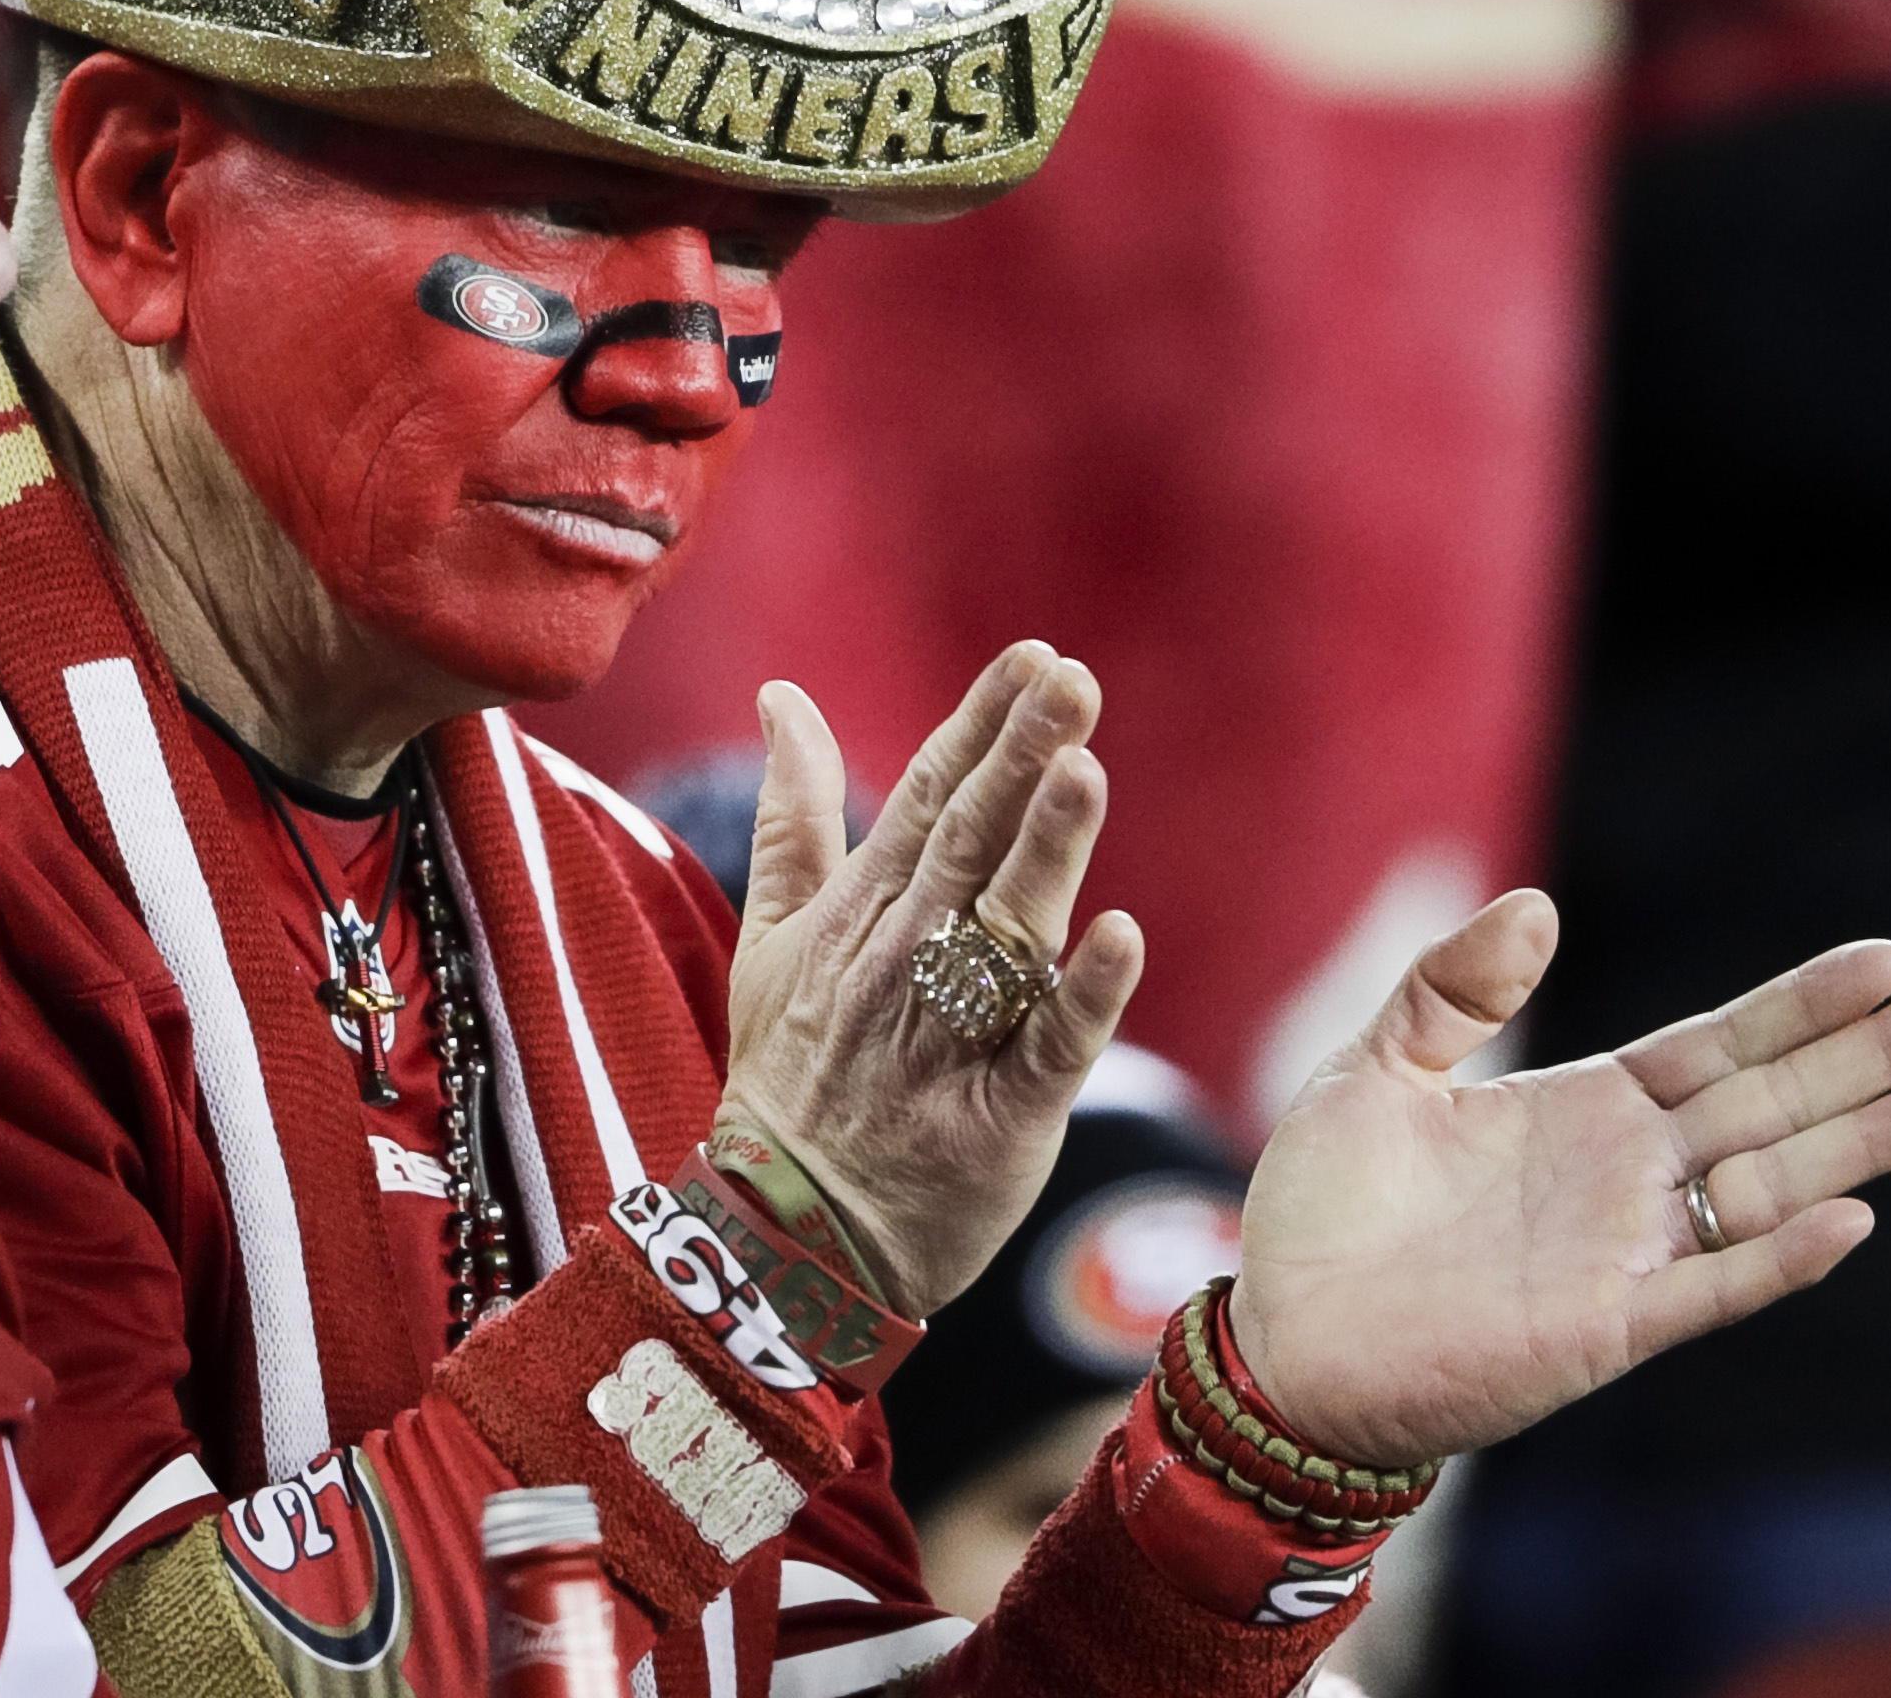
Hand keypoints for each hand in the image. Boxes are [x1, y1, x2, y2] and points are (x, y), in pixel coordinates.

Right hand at [721, 643, 1146, 1312]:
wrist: (795, 1235)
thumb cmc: (791, 1077)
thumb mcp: (769, 938)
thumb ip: (793, 814)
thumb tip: (782, 697)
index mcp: (863, 911)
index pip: (931, 796)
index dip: (983, 726)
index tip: (1034, 656)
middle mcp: (908, 958)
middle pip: (972, 842)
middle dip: (1020, 755)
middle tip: (1070, 679)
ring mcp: (954, 1035)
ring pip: (1008, 927)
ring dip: (1048, 849)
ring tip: (1083, 769)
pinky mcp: (1003, 1114)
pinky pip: (1050, 1047)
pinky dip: (1085, 994)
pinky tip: (1120, 936)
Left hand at [1231, 893, 1890, 1466]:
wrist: (1281, 1338)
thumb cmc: (1324, 1212)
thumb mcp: (1375, 1069)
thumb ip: (1451, 989)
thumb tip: (1536, 904)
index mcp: (1582, 1108)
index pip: (1718, 1045)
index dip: (1800, 1006)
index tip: (1888, 958)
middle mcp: (1626, 1176)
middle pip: (1773, 1104)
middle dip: (1870, 1058)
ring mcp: (1628, 1251)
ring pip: (1772, 1188)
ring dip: (1860, 1146)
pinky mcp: (1608, 1327)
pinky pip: (1714, 1288)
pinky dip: (1781, 1256)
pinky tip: (1853, 1217)